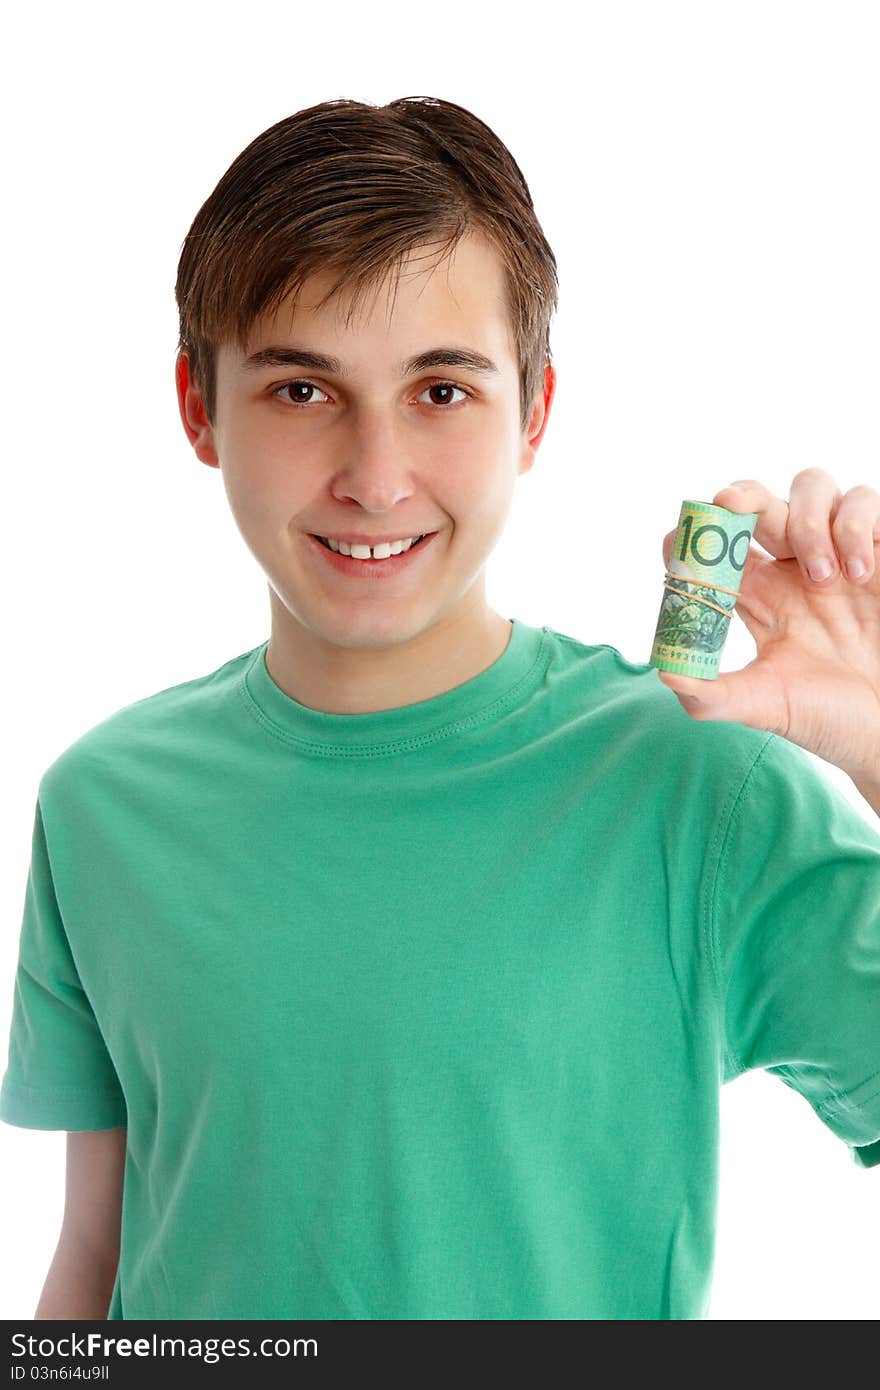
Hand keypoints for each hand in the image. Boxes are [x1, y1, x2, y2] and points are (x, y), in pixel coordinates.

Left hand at [655, 469, 879, 781]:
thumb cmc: (831, 718)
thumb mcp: (767, 707)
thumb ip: (714, 696)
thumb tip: (666, 673)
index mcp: (760, 596)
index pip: (717, 548)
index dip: (696, 537)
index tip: (680, 547)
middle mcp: (794, 567)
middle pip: (757, 502)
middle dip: (739, 496)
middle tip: (730, 506)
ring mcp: (839, 553)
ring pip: (811, 486)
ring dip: (806, 521)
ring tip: (822, 576)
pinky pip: (862, 501)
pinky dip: (852, 528)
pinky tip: (860, 575)